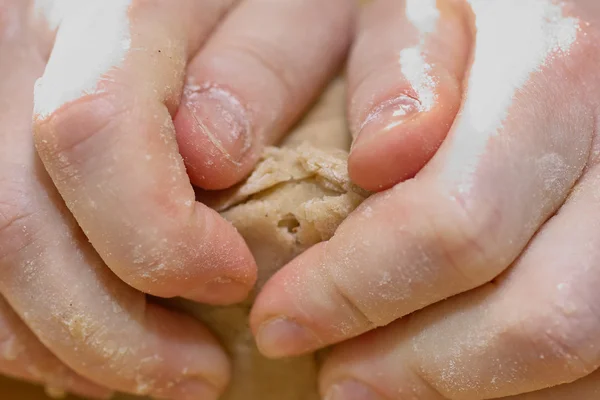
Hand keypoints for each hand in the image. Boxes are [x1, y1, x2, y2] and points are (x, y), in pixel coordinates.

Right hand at [0, 0, 354, 397]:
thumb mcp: (357, 7)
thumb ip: (376, 66)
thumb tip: (310, 161)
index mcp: (120, 9)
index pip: (93, 129)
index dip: (154, 235)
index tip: (236, 281)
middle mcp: (34, 53)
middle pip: (17, 218)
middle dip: (108, 327)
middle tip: (198, 373)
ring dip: (66, 338)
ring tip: (154, 369)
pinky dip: (32, 323)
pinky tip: (99, 340)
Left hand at [251, 0, 599, 397]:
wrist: (516, 24)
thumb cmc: (414, 9)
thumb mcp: (332, 9)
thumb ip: (270, 61)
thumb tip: (212, 150)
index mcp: (528, 49)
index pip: (450, 216)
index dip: (355, 288)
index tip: (279, 320)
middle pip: (541, 303)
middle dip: (418, 362)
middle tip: (334, 378)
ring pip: (582, 332)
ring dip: (467, 380)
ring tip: (379, 382)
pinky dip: (519, 376)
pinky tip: (449, 361)